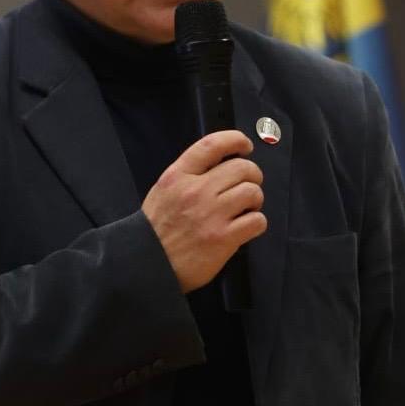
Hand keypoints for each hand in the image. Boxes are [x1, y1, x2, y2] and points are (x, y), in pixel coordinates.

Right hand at [142, 130, 266, 292]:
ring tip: (247, 208)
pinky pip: (257, 220)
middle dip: (252, 174)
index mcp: (178, 176)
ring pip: (253, 192)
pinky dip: (257, 222)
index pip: (212, 145)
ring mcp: (211, 214)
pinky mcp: (224, 238)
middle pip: (241, 167)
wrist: (147, 265)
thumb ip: (188, 175)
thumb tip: (222, 166)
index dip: (235, 140)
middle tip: (250, 184)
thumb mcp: (164, 191)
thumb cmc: (156, 230)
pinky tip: (247, 226)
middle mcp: (196, 191)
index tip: (245, 145)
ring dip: (255, 199)